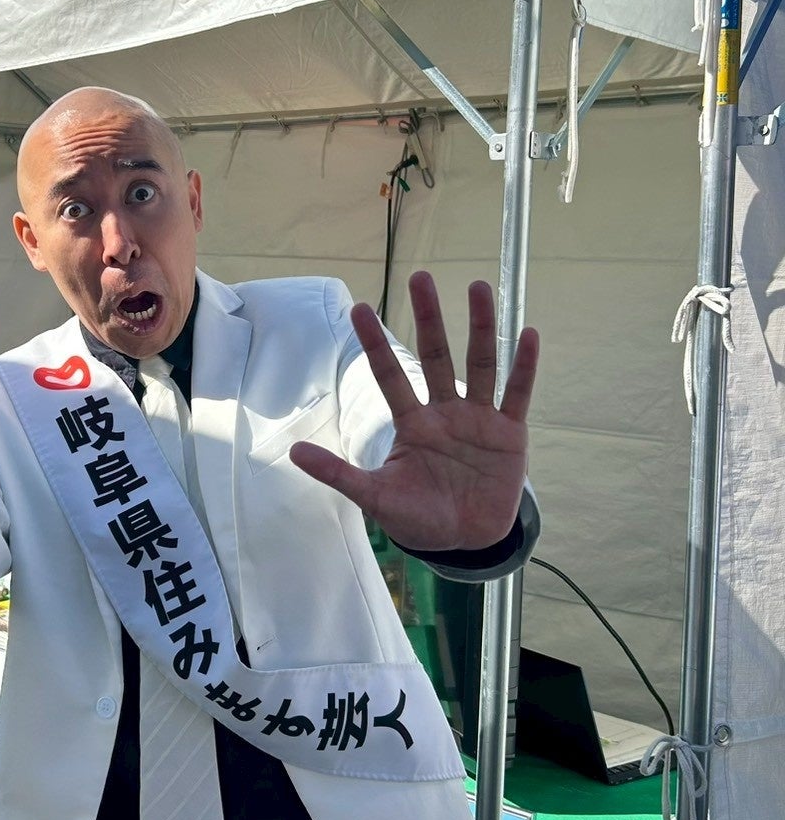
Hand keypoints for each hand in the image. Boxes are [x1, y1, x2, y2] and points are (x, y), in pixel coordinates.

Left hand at [289, 272, 538, 552]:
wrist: (465, 542)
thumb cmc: (418, 516)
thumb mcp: (375, 496)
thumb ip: (338, 473)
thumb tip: (292, 452)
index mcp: (412, 423)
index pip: (389, 375)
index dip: (375, 343)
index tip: (359, 307)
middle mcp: (444, 412)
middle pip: (436, 356)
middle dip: (428, 318)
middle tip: (420, 277)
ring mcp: (479, 420)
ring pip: (479, 364)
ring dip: (480, 327)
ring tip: (477, 286)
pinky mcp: (510, 435)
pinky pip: (517, 394)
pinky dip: (524, 366)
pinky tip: (529, 333)